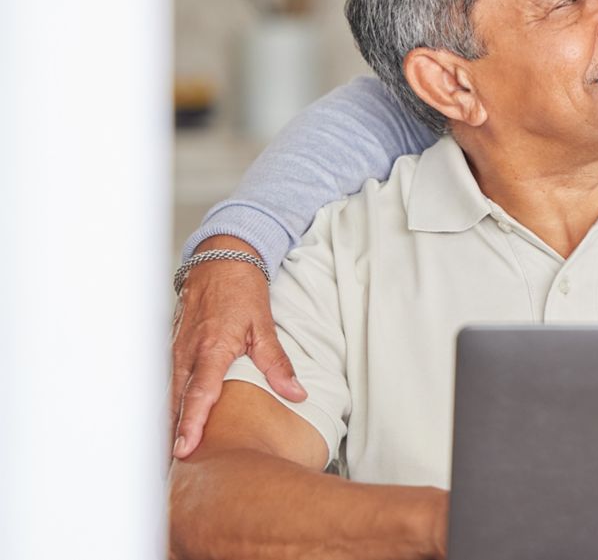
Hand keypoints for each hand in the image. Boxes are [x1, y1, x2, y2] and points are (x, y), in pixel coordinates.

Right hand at [170, 236, 304, 458]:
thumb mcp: (264, 325)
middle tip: (174, 469)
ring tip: (169, 459)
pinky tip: (170, 427)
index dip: (191, 423)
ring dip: (168, 424)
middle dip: (172, 436)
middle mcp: (188, 353)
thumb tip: (296, 394)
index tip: (184, 449)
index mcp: (212, 349)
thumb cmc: (241, 291)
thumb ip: (277, 363)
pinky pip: (168, 384)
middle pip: (177, 402)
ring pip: (169, 395)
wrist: (220, 261)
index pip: (199, 394)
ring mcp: (176, 352)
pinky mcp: (173, 351)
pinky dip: (169, 406)